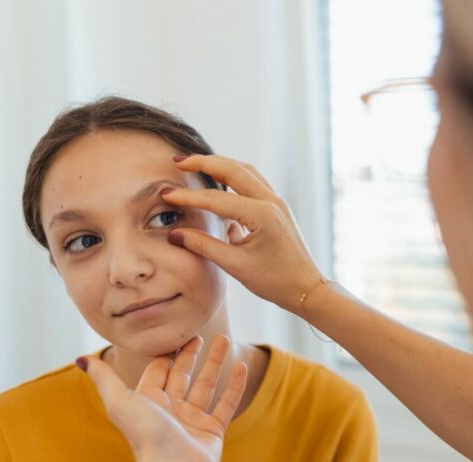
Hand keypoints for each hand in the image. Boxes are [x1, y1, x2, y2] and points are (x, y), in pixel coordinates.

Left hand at [77, 335, 247, 461]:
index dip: (165, 352)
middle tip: (199, 333)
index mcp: (148, 402)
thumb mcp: (119, 401)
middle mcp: (170, 410)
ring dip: (214, 363)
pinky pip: (226, 403)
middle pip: (182, 376)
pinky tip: (241, 367)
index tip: (174, 332)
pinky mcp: (212, 430)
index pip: (157, 370)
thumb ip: (104, 378)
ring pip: (206, 385)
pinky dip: (234, 385)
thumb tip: (81, 358)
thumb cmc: (145, 435)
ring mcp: (192, 420)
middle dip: (190, 355)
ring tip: (224, 339)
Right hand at [163, 154, 325, 312]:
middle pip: (233, 169)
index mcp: (261, 215)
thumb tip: (176, 234)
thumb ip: (204, 246)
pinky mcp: (278, 207)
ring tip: (195, 164)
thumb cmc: (275, 281)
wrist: (307, 289)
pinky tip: (219, 181)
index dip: (188, 197)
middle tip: (178, 161)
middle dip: (203, 162)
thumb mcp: (236, 266)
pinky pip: (254, 182)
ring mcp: (277, 202)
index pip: (216, 199)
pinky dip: (234, 176)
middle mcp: (271, 202)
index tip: (166, 194)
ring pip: (245, 171)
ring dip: (220, 165)